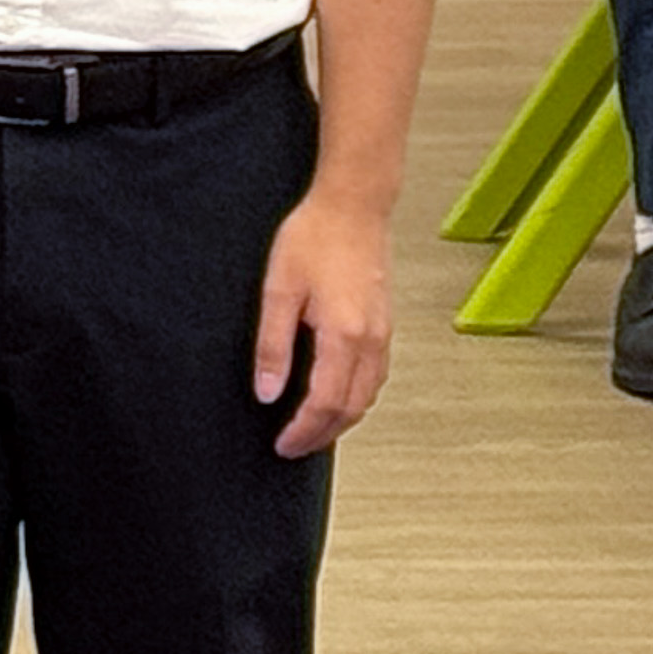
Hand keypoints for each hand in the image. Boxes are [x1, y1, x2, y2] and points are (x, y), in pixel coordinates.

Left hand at [253, 187, 393, 455]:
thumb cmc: (314, 238)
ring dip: (341, 420)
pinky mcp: (384, 326)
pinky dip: (355, 397)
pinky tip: (335, 394)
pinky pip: (374, 377)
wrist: (353, 207)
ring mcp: (383, 335)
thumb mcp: (278, 290)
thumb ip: (272, 346)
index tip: (282, 446)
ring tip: (310, 428)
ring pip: (368, 396)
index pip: (325, 405)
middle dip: (322, 435)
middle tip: (292, 446)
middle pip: (352, 409)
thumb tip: (267, 391)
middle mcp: (371, 343)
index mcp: (344, 337)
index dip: (303, 432)